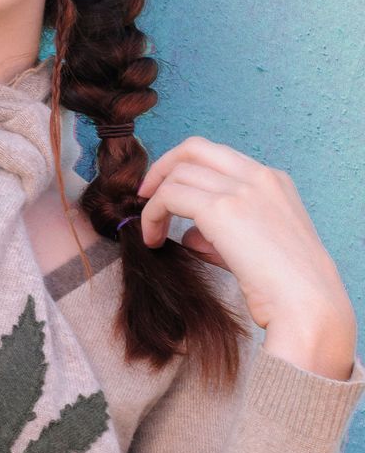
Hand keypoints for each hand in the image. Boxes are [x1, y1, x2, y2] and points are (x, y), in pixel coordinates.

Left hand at [135, 137, 355, 342]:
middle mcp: (259, 177)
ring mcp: (241, 189)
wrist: (306, 304)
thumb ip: (220, 236)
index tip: (168, 192)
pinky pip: (170, 196)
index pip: (219, 157)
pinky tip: (153, 240)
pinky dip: (153, 215)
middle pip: (195, 147)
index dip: (187, 170)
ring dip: (155, 200)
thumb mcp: (256, 250)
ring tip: (150, 231)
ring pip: (179, 172)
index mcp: (274, 181)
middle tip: (145, 194)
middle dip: (163, 167)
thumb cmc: (287, 289)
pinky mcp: (221, 209)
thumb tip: (189, 235)